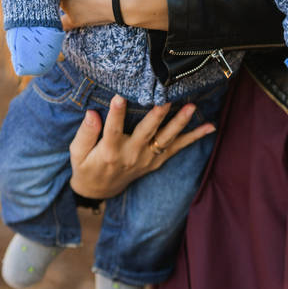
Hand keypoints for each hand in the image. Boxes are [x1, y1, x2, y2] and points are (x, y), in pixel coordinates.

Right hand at [69, 95, 215, 198]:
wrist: (99, 191)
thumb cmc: (86, 167)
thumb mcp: (77, 153)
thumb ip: (86, 133)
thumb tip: (92, 113)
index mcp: (110, 152)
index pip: (112, 130)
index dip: (116, 114)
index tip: (119, 97)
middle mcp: (131, 155)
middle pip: (146, 133)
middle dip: (157, 116)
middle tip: (166, 100)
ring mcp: (147, 159)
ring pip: (166, 139)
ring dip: (180, 123)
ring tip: (192, 108)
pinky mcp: (156, 160)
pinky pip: (178, 147)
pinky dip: (194, 137)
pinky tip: (210, 126)